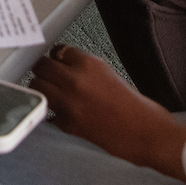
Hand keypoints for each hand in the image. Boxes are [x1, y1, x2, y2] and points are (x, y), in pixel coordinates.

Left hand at [32, 45, 185, 180]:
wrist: (147, 134)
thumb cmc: (137, 108)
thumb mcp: (111, 74)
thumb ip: (87, 69)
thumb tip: (67, 66)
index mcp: (90, 64)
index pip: (59, 50)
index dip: (58, 57)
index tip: (56, 61)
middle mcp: (76, 80)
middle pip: (42, 66)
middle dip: (44, 70)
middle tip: (47, 74)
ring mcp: (69, 103)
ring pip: (38, 86)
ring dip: (42, 88)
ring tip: (50, 92)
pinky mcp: (67, 124)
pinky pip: (47, 112)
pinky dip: (51, 112)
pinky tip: (60, 113)